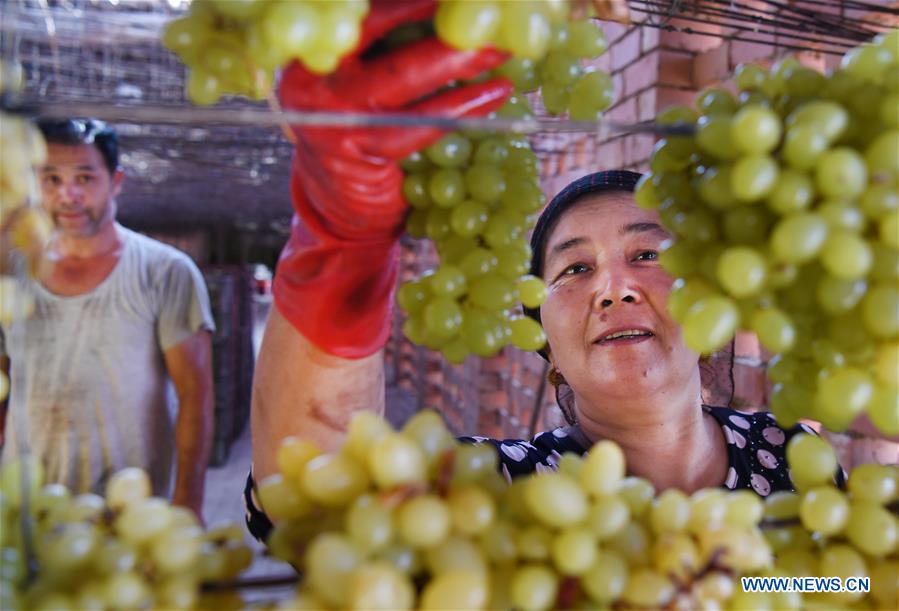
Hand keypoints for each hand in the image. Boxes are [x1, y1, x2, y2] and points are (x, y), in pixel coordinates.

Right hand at [273, 0, 511, 357]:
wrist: (338, 204)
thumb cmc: (362, 131)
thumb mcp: (367, 81)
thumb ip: (395, 48)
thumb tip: (457, 14)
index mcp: (317, 48)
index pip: (367, 12)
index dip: (410, 0)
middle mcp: (312, 75)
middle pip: (382, 33)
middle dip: (443, 23)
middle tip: (492, 15)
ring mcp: (330, 115)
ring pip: (401, 81)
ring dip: (460, 65)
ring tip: (503, 55)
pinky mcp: (355, 152)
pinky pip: (415, 126)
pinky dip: (460, 110)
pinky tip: (493, 97)